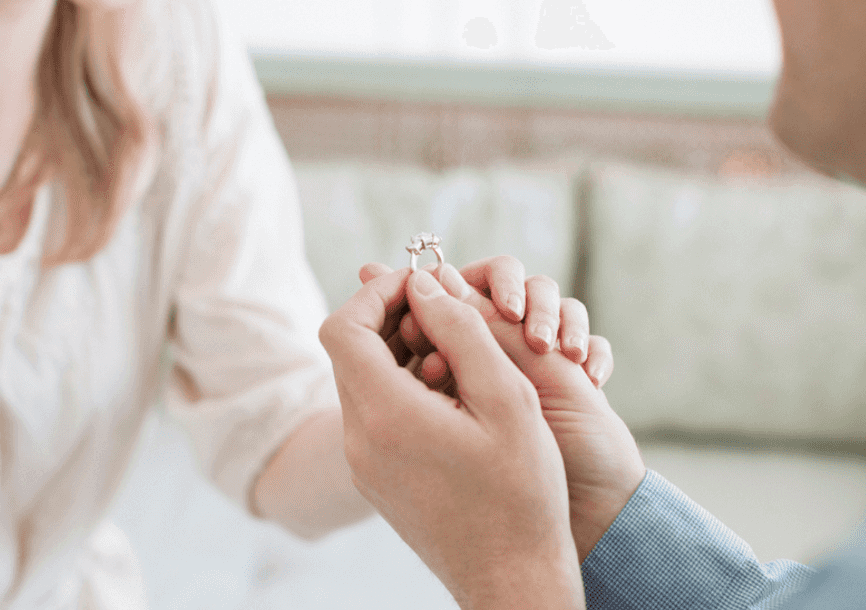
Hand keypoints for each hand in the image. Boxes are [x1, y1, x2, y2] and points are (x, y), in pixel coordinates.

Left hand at [321, 268, 584, 609]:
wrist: (512, 579)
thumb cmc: (522, 493)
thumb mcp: (507, 398)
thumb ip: (463, 331)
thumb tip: (425, 286)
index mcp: (386, 415)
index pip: (344, 327)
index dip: (377, 294)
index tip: (422, 286)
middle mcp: (360, 439)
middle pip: (347, 351)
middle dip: (390, 319)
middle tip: (444, 316)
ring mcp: (363, 464)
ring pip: (360, 381)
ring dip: (398, 354)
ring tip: (456, 358)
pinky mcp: (375, 479)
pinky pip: (372, 413)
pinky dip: (400, 387)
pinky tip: (450, 396)